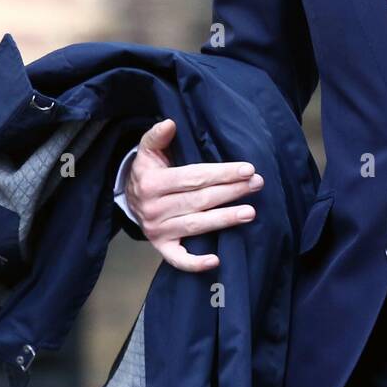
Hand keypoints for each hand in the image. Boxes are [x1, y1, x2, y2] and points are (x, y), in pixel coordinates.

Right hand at [125, 118, 263, 271]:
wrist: (129, 198)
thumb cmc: (148, 171)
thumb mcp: (148, 150)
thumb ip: (157, 136)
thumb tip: (170, 123)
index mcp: (153, 183)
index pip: (194, 178)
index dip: (222, 174)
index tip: (248, 169)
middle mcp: (154, 208)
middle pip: (200, 200)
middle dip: (231, 192)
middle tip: (257, 185)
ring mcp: (157, 230)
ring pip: (196, 225)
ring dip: (224, 219)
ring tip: (249, 213)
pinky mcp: (161, 246)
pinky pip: (177, 258)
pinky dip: (194, 263)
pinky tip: (216, 260)